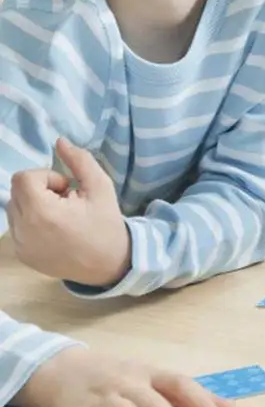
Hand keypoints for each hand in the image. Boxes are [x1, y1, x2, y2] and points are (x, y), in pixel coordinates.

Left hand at [7, 137, 130, 288]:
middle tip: (65, 201)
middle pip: (16, 191)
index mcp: (42, 213)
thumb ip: (80, 161)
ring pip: (14, 207)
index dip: (46, 177)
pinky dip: (31, 221)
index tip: (67, 189)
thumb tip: (60, 141)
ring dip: (34, 204)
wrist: (108, 264)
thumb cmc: (106, 224)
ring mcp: (20, 245)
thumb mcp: (101, 187)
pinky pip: (16, 225)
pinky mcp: (21, 254)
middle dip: (40, 189)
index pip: (23, 178)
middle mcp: (24, 230)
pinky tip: (54, 230)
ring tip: (60, 216)